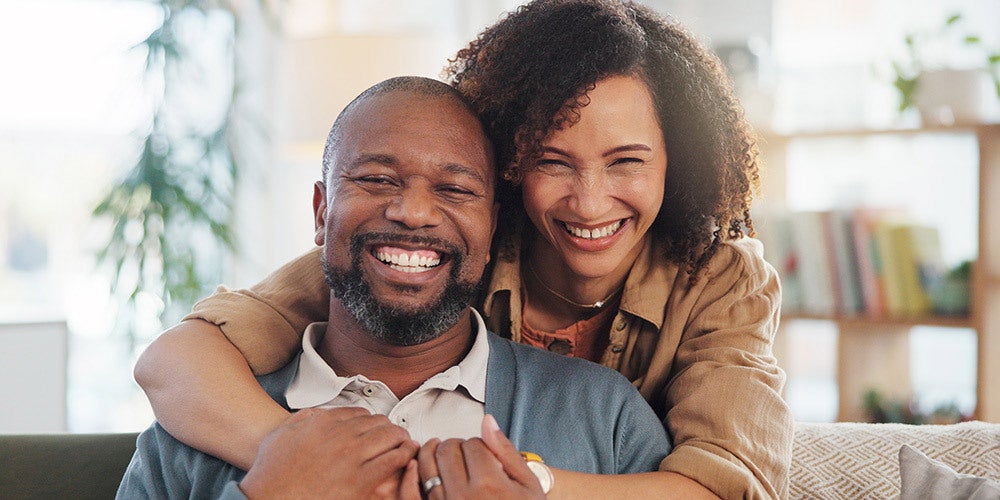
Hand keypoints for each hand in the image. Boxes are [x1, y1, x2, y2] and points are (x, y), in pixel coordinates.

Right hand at [239, 407, 418, 498]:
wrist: (269, 499)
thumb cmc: (271, 474)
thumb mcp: (280, 436)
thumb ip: (301, 419)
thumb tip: (316, 414)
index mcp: (323, 423)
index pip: (359, 412)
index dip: (370, 420)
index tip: (375, 427)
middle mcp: (340, 435)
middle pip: (378, 421)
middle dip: (388, 427)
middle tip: (394, 434)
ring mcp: (352, 457)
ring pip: (390, 436)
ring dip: (400, 438)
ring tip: (405, 442)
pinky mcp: (361, 480)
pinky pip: (393, 460)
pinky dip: (404, 454)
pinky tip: (408, 455)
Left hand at [416, 415, 543, 498]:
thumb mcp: (527, 484)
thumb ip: (506, 451)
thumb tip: (487, 421)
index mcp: (490, 485)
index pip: (473, 444)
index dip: (480, 444)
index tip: (485, 454)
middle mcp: (463, 497)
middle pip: (448, 450)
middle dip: (457, 446)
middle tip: (467, 455)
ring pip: (426, 464)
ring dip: (434, 454)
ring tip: (445, 456)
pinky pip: (412, 492)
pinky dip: (411, 476)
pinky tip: (417, 468)